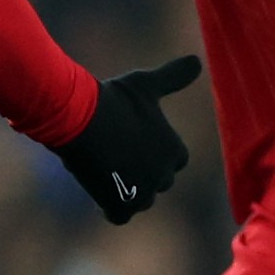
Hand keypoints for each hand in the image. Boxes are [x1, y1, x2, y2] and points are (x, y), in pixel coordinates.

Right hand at [50, 55, 202, 223]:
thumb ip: (173, 77)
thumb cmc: (111, 99)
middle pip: (155, 183)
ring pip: (139, 200)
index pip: (171, 161)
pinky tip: (98, 190)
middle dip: (139, 174)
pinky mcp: (121, 205)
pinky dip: (110, 207)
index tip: (131, 144)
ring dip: (125, 191)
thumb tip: (196, 59)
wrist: (78, 117)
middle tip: (113, 156)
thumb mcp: (144, 85)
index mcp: (176, 151)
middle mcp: (165, 175)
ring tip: (104, 172)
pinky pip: (120, 215)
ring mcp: (143, 193)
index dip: (150, 153)